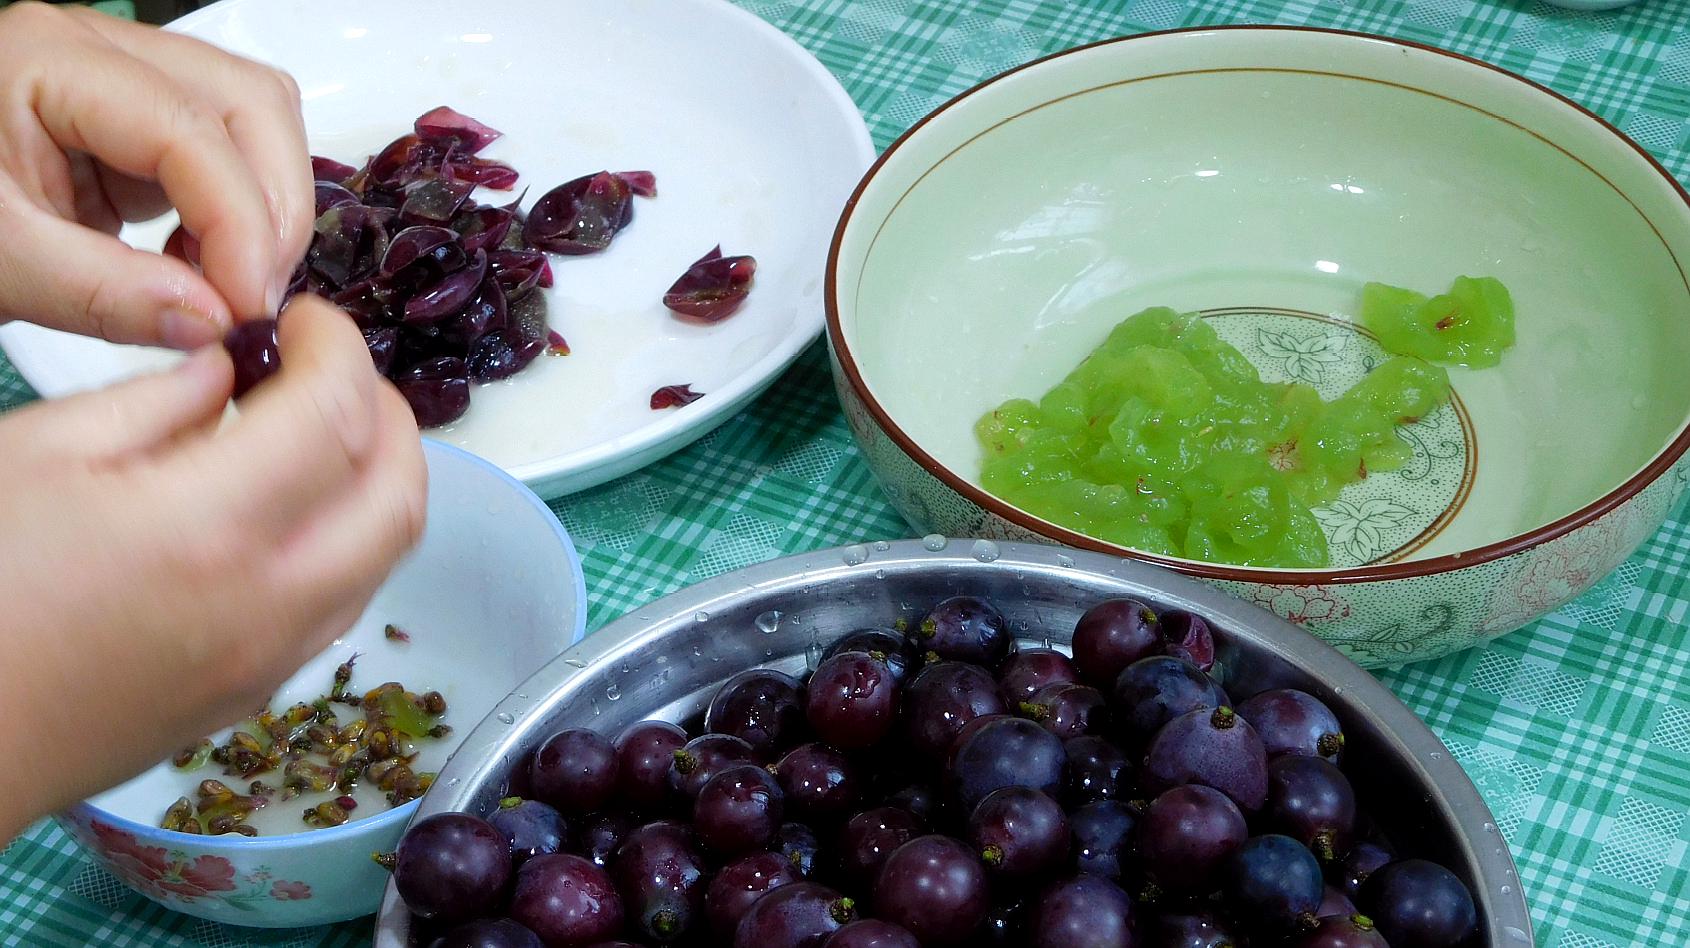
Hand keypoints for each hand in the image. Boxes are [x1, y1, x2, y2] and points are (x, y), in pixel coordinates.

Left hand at [0, 1, 311, 346]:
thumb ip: (103, 294)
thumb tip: (215, 322)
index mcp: (49, 61)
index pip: (190, 129)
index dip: (239, 222)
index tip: (245, 308)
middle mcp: (103, 52)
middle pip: (250, 104)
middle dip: (272, 210)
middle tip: (253, 301)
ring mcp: (130, 83)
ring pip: (259, 123)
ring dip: (267, 211)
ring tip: (229, 286)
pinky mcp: (143, 128)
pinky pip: (234, 156)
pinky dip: (243, 218)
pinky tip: (204, 270)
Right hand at [0, 296, 425, 840]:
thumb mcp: (41, 452)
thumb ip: (159, 398)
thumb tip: (233, 368)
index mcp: (213, 526)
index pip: (337, 415)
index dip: (339, 349)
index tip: (307, 319)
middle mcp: (273, 600)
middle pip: (399, 488)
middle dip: (387, 409)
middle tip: (330, 369)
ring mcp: (276, 658)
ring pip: (388, 552)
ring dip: (380, 476)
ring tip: (320, 430)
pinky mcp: (260, 693)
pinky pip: (348, 599)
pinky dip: (353, 536)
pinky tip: (292, 508)